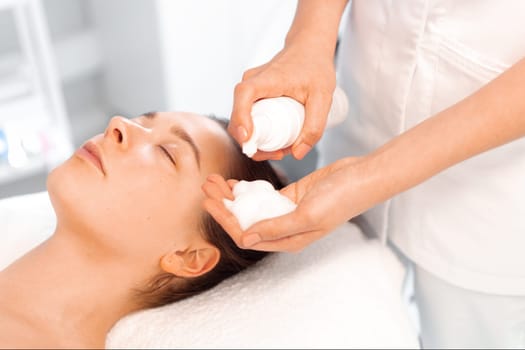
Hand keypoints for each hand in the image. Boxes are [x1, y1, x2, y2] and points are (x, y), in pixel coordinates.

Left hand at [202, 157, 362, 251]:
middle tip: (206, 185)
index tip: (209, 202)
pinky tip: (233, 182)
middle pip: (244, 220)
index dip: (225, 219)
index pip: (246, 234)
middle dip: (223, 205)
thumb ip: (275, 228)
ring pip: (250, 207)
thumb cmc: (339, 199)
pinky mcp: (289, 197)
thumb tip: (245, 238)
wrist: (359, 177)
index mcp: (287, 240)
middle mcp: (283, 230)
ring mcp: (285, 213)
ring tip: (213, 180)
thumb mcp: (306, 216)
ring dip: (231, 195)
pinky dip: (246, 190)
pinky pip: (261, 196)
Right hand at [229, 43, 335, 160]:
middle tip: (280, 154)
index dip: (241, 118)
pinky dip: (259, 132)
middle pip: (239, 117)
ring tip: (283, 149)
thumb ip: (315, 126)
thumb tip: (298, 153)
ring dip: (257, 140)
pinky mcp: (252, 96)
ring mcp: (249, 89)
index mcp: (266, 79)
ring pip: (242, 121)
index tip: (248, 138)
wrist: (309, 47)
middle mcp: (251, 82)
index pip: (244, 95)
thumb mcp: (323, 97)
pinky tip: (278, 140)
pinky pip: (248, 117)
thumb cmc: (316, 67)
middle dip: (253, 142)